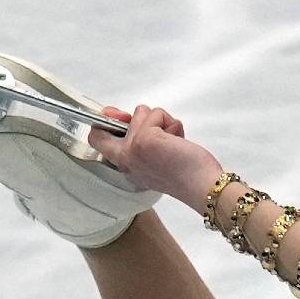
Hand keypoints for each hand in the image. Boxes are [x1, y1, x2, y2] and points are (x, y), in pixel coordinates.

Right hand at [86, 104, 220, 202]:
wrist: (201, 187)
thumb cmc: (185, 175)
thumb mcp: (154, 159)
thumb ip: (139, 140)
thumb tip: (129, 117)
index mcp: (125, 165)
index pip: (97, 138)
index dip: (107, 121)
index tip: (123, 119)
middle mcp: (124, 158)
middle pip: (110, 119)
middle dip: (133, 117)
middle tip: (154, 130)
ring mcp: (132, 147)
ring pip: (141, 112)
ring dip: (161, 121)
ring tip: (173, 141)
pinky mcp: (145, 138)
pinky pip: (157, 113)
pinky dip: (171, 123)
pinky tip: (178, 141)